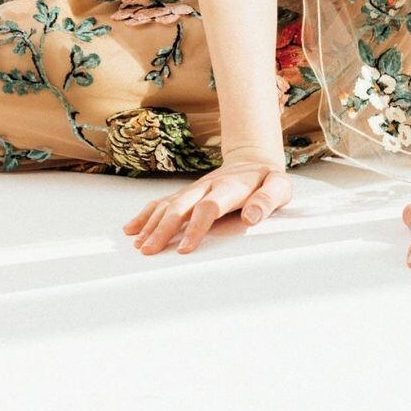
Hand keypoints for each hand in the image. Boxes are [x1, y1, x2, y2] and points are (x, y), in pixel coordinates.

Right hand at [123, 155, 291, 256]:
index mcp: (230, 187)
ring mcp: (194, 189)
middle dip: (163, 228)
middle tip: (150, 251)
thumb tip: (251, 217)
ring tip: (139, 245)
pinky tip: (131, 229)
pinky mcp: (187, 192)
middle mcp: (207, 186)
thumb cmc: (267, 180)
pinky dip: (146, 214)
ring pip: (168, 204)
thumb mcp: (279, 187)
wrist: (253, 159)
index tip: (184, 249)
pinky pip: (162, 202)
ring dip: (151, 223)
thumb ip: (267, 201)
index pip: (209, 207)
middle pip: (181, 206)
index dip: (196, 227)